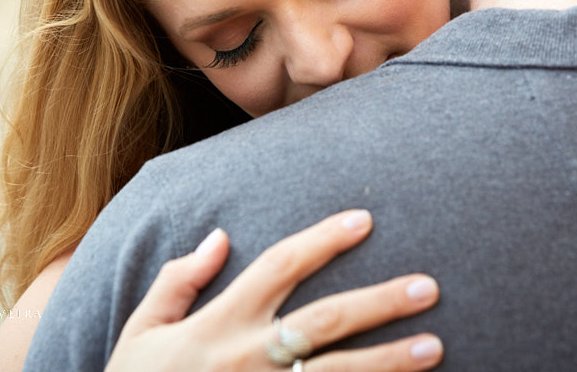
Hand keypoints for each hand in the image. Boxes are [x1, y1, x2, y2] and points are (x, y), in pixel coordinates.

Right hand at [105, 210, 442, 370]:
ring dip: (389, 362)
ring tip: (435, 346)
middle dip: (380, 302)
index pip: (281, 265)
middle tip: (428, 287)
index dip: (324, 239)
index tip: (364, 220)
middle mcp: (249, 358)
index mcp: (220, 323)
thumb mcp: (141, 331)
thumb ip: (177, 281)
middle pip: (326, 321)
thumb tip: (220, 237)